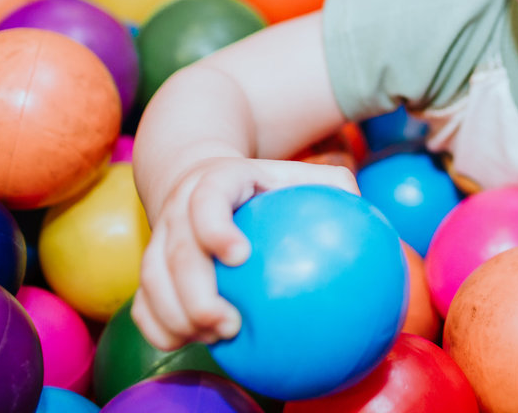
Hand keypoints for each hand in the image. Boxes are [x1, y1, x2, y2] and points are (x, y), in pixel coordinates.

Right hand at [131, 154, 358, 350]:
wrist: (203, 178)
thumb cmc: (267, 185)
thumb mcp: (298, 174)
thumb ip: (336, 186)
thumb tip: (376, 216)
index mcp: (216, 180)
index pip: (207, 198)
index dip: (215, 226)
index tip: (239, 255)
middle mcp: (179, 207)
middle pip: (173, 250)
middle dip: (194, 292)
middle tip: (228, 323)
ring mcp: (159, 237)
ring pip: (151, 279)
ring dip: (175, 316)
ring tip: (215, 338)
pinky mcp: (149, 266)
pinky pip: (142, 302)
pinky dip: (157, 326)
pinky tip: (189, 344)